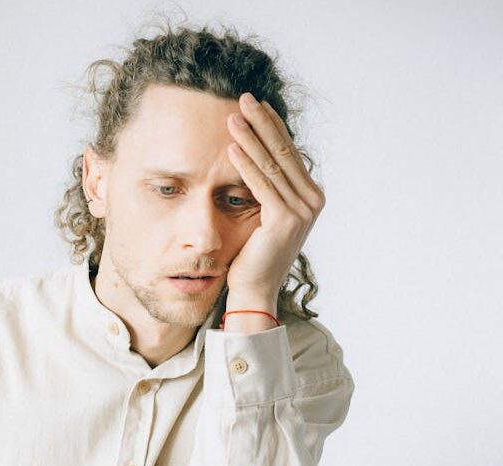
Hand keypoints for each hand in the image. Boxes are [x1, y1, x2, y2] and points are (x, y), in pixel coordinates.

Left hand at [224, 92, 324, 304]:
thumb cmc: (253, 253)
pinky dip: (246, 165)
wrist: (254, 288)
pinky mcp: (285, 220)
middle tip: (244, 97)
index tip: (256, 105)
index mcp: (310, 196)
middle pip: (284, 152)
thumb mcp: (264, 214)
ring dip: (251, 137)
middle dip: (263, 122)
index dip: (272, 126)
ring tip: (233, 116)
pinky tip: (232, 147)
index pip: (289, 153)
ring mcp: (302, 211)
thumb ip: (268, 188)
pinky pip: (262, 185)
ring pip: (272, 165)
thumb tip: (256, 157)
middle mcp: (312, 201)